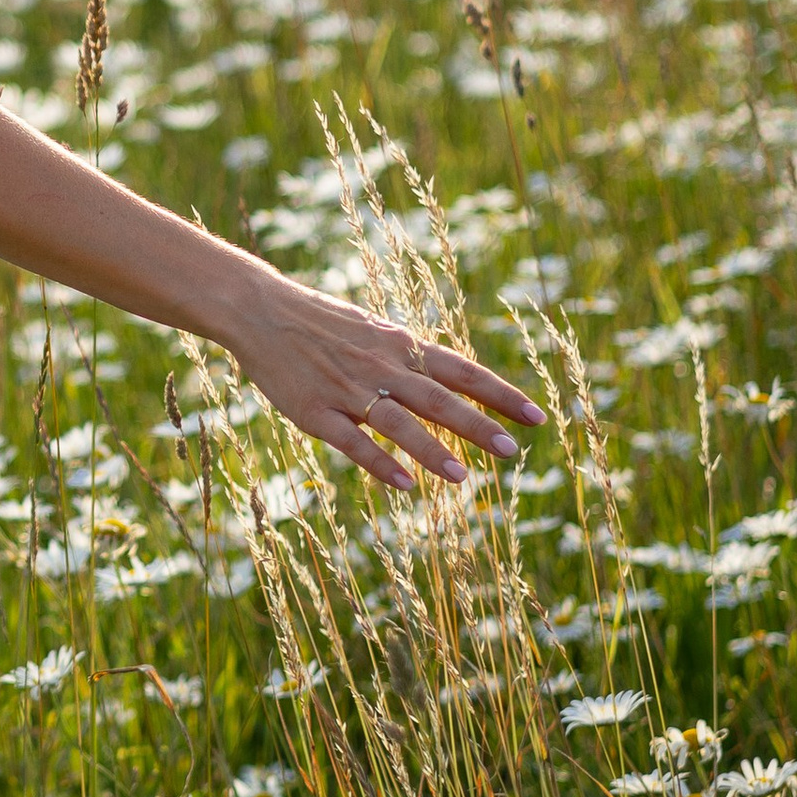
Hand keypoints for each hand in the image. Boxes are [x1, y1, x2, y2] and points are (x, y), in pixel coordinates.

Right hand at [210, 253, 546, 494]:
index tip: (537, 416)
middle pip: (439, 398)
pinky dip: (381, 463)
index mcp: (400, 346)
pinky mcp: (315, 412)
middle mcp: (381, 366)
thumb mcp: (372, 331)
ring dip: (434, 450)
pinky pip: (353, 443)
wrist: (259, 310)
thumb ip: (408, 358)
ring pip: (399, 422)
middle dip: (479, 426)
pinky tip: (406, 486)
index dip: (500, 394)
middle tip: (514, 452)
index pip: (462, 371)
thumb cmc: (319, 322)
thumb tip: (449, 379)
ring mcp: (348, 390)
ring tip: (465, 478)